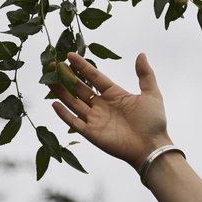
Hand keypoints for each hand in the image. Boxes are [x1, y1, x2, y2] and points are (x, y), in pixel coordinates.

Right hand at [49, 52, 171, 171]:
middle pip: (79, 88)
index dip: (82, 66)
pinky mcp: (91, 133)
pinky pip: (73, 122)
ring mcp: (95, 119)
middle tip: (53, 65)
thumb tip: (141, 54)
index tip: (69, 55)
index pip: (94, 77)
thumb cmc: (153, 122)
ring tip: (48, 80)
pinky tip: (54, 103)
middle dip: (66, 76)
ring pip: (73, 102)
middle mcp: (102, 105)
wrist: (151, 147)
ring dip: (61, 92)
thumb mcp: (152, 94)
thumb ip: (145, 74)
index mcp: (114, 94)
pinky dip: (63, 114)